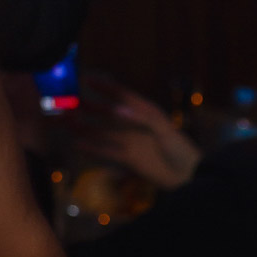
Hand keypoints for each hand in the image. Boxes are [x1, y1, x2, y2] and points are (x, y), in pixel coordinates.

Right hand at [70, 72, 200, 188]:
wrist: (191, 177)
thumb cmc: (182, 150)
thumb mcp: (165, 129)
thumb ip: (141, 118)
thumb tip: (116, 109)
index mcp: (145, 112)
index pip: (121, 95)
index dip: (104, 87)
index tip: (86, 79)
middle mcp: (134, 125)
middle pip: (107, 114)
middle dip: (88, 107)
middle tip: (68, 102)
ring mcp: (130, 142)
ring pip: (102, 132)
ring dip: (84, 127)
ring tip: (65, 121)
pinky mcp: (129, 159)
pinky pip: (106, 152)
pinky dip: (91, 148)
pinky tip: (77, 144)